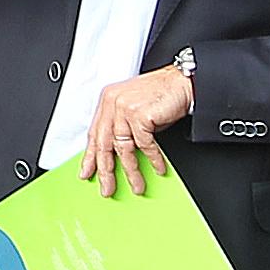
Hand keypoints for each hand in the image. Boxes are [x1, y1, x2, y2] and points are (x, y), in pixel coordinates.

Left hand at [79, 64, 196, 192]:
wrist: (182, 82)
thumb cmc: (161, 93)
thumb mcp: (134, 107)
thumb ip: (122, 125)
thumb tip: (116, 152)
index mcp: (108, 100)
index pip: (94, 134)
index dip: (90, 156)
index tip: (87, 172)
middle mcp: (113, 103)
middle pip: (104, 144)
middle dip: (105, 171)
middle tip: (107, 188)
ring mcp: (124, 108)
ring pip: (124, 148)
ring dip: (132, 171)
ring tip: (137, 185)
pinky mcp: (139, 115)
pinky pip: (145, 145)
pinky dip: (154, 159)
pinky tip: (158, 168)